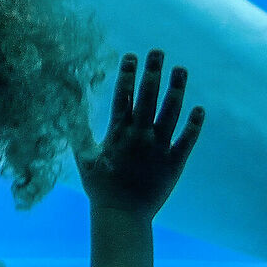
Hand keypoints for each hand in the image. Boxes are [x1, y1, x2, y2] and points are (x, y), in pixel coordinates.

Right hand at [77, 50, 203, 219]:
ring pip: (170, 112)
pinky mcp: (174, 162)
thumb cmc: (100, 186)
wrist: (122, 215)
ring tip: (181, 70)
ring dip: (177, 89)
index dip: (127, 73)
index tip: (132, 56)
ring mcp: (159, 148)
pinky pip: (187, 139)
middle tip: (158, 52)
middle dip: (153, 72)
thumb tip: (67, 108)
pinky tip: (199, 109)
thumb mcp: (84, 157)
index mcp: (117, 132)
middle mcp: (140, 135)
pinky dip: (194, 124)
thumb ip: (78, 131)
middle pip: (148, 96)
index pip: (123, 95)